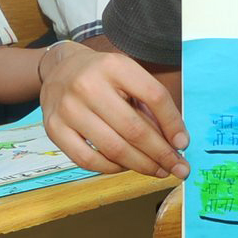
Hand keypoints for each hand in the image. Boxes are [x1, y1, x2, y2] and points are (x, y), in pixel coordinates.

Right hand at [40, 41, 189, 178]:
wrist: (59, 70)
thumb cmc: (103, 76)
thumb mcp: (128, 76)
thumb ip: (150, 104)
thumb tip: (175, 142)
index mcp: (115, 66)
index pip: (154, 96)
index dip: (173, 123)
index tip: (184, 144)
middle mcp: (89, 85)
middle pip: (134, 129)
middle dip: (161, 153)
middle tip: (178, 168)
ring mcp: (68, 109)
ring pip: (113, 148)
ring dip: (141, 165)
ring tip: (158, 170)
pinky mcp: (54, 129)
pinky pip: (88, 160)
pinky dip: (112, 168)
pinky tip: (126, 167)